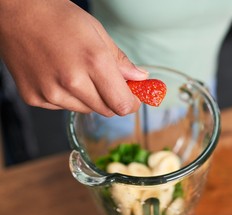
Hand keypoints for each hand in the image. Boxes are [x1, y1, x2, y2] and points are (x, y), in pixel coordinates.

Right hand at [0, 0, 147, 115]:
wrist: (16, 13)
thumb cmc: (58, 18)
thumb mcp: (97, 33)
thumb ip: (121, 62)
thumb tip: (140, 78)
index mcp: (94, 62)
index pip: (122, 104)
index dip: (131, 104)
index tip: (132, 99)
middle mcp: (72, 82)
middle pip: (106, 111)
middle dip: (112, 100)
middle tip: (107, 83)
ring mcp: (51, 92)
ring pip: (86, 110)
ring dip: (90, 99)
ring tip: (78, 74)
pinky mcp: (34, 98)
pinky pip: (63, 108)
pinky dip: (68, 98)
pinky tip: (59, 77)